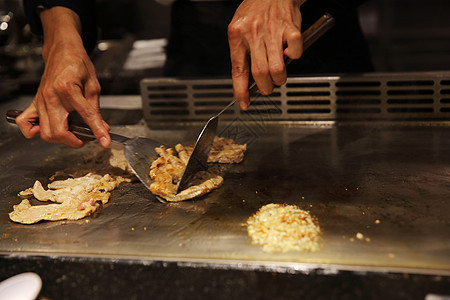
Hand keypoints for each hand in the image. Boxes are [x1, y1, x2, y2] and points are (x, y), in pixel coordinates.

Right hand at [15, 7, 109, 147]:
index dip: (97, 131)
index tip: (105, 142)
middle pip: (58, 132)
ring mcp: (40, 100)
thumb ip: (96, 110)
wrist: (62, 51)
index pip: (85, 116)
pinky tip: (45, 130)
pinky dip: (33, 131)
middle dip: (74, 141)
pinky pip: (25, 122)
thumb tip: (103, 129)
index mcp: (68, 88)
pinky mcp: (34, 102)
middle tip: (86, 137)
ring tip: (72, 133)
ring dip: (60, 139)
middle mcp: (50, 96)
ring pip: (44, 132)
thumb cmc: (78, 65)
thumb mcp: (93, 86)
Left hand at [228, 0, 304, 109]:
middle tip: (267, 87)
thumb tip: (248, 81)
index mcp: (237, 35)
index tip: (244, 103)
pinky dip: (294, 58)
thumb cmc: (256, 11)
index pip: (238, 70)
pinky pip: (295, 54)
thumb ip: (242, 53)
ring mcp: (273, 31)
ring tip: (278, 75)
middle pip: (260, 73)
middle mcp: (254, 33)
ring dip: (279, 79)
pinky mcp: (291, 29)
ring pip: (277, 69)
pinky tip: (289, 53)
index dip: (241, 91)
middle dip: (265, 88)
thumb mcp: (240, 29)